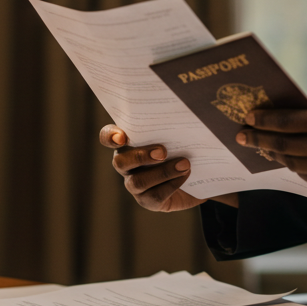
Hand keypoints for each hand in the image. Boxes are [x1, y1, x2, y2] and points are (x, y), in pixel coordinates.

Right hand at [99, 124, 235, 210]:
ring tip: (185, 164)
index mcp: (128, 142)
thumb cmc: (183, 144)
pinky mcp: (149, 200)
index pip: (107, 137)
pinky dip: (172, 184)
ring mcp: (135, 185)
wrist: (198, 173)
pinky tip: (186, 175)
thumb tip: (187, 105)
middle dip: (141, 156)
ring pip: (138, 182)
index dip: (110, 137)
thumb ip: (172, 122)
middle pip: (120, 162)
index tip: (122, 136)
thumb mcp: (177, 131)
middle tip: (163, 151)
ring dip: (163, 172)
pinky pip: (155, 196)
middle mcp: (126, 164)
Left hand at [238, 100, 306, 194]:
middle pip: (281, 143)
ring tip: (261, 146)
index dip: (264, 119)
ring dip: (272, 153)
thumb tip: (294, 112)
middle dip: (257, 138)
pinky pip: (303, 175)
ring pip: (289, 162)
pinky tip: (285, 158)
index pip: (287, 121)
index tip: (248, 117)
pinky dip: (292, 166)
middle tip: (242, 135)